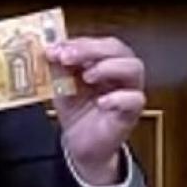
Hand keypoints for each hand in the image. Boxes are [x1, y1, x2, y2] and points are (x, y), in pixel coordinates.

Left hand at [47, 37, 145, 184]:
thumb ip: (58, 67)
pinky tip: (101, 101)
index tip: (56, 48)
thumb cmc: (76, 108)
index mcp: (104, 60)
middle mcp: (120, 71)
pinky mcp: (131, 112)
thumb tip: (50, 49)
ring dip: (108, 67)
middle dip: (91, 49)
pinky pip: (135, 100)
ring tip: (87, 77)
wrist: (80, 143)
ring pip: (134, 67)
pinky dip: (118, 98)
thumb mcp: (61, 84)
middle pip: (118, 49)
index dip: (79, 42)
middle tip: (67, 56)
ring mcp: (129, 90)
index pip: (99, 42)